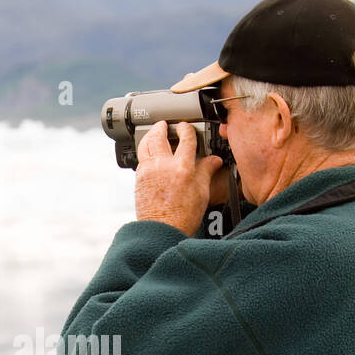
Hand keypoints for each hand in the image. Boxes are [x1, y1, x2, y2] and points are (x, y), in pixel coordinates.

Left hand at [135, 121, 225, 235]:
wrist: (162, 230)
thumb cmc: (183, 216)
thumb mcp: (202, 193)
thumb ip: (206, 171)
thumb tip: (214, 161)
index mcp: (182, 167)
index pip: (186, 138)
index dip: (187, 129)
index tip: (186, 128)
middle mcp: (163, 165)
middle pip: (159, 135)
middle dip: (162, 126)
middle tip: (166, 125)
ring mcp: (148, 170)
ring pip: (145, 144)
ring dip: (150, 135)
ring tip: (155, 133)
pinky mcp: (139, 178)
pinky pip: (140, 157)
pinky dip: (145, 150)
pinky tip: (149, 153)